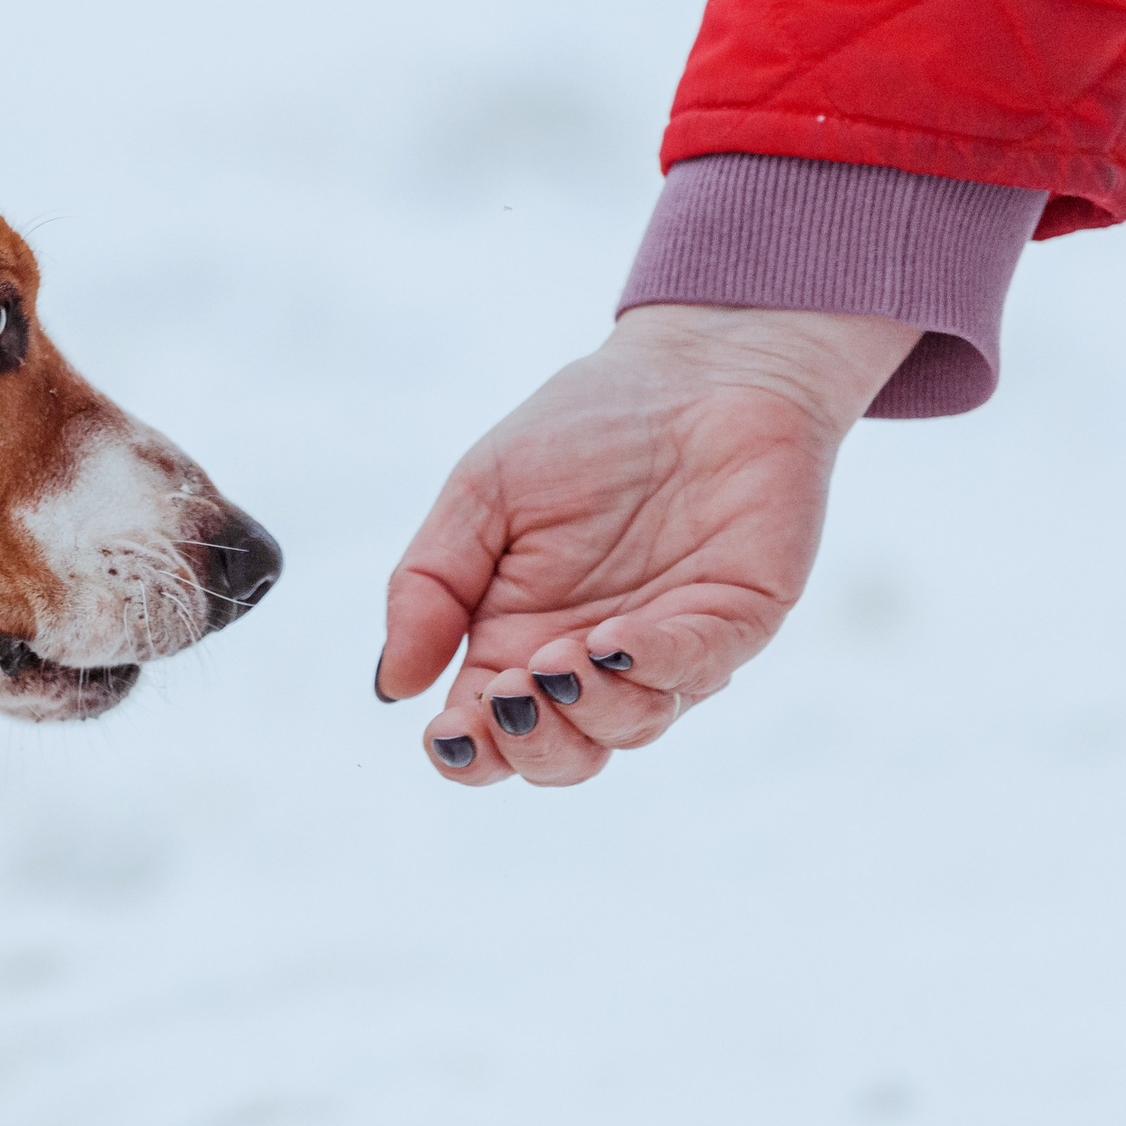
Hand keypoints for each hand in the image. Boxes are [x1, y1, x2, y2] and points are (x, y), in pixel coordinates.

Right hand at [378, 304, 919, 785]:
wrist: (696, 367)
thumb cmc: (585, 425)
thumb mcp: (481, 492)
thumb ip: (430, 584)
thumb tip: (392, 684)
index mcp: (517, 638)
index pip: (488, 732)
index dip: (468, 753)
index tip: (451, 735)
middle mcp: (590, 659)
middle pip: (561, 757)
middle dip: (532, 747)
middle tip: (511, 696)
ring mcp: (666, 647)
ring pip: (630, 728)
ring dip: (590, 711)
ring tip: (561, 662)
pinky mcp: (734, 620)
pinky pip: (698, 668)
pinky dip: (653, 668)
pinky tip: (616, 642)